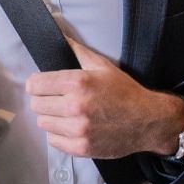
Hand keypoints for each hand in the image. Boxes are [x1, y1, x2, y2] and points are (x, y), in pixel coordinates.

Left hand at [26, 38, 183, 159]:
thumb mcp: (103, 66)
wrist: (147, 121)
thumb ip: (77, 51)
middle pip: (36, 104)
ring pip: (43, 123)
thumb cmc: (125, 92)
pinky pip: (53, 141)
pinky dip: (59, 135)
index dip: (37, 84)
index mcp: (78, 83)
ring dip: (51, 118)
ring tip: (66, 114)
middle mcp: (75, 106)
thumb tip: (59, 36)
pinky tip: (71, 127)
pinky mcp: (81, 147)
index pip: (36, 85)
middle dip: (44, 100)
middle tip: (57, 100)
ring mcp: (78, 129)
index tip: (42, 86)